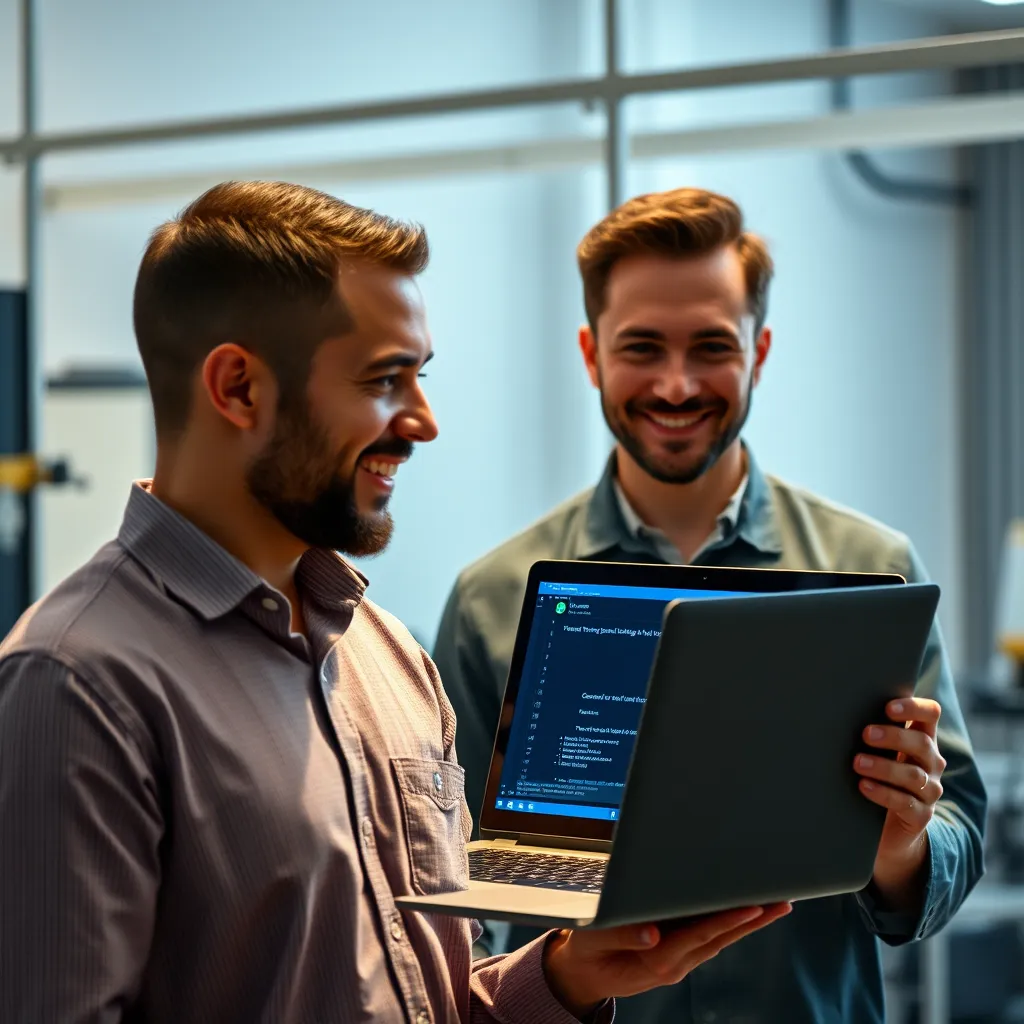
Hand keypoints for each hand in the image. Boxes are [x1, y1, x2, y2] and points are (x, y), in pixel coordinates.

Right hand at [543, 903, 791, 1017]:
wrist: (580, 975)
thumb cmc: (585, 952)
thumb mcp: (593, 941)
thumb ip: (621, 936)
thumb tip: (651, 933)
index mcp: (655, 960)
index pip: (698, 935)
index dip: (725, 920)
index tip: (752, 906)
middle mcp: (673, 963)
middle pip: (719, 938)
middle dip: (751, 919)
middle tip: (782, 901)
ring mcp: (677, 961)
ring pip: (719, 939)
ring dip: (748, 922)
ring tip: (776, 904)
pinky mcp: (676, 954)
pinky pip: (709, 939)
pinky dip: (731, 925)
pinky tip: (746, 913)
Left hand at [854, 697, 945, 906]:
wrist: (890, 829)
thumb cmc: (877, 776)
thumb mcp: (877, 752)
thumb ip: (870, 733)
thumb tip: (832, 709)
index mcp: (922, 739)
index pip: (930, 714)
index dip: (914, 708)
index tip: (888, 707)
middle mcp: (931, 762)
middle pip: (922, 743)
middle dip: (894, 736)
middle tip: (865, 734)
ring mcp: (930, 790)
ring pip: (914, 775)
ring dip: (884, 767)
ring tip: (857, 762)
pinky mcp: (921, 816)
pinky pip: (906, 803)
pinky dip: (883, 793)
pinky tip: (863, 786)